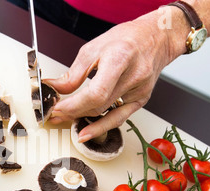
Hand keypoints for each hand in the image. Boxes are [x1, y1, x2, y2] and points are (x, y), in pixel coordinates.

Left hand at [46, 11, 182, 142]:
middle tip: (53, 113)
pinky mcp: (141, 100)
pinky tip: (86, 132)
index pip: (96, 92)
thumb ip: (74, 73)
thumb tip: (56, 88)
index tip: (57, 108)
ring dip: (82, 118)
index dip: (74, 105)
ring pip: (105, 113)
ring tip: (63, 119)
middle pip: (99, 105)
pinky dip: (100, 126)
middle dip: (72, 112)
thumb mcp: (94, 48)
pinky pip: (118, 118)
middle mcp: (134, 77)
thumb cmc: (126, 39)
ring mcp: (139, 91)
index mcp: (120, 58)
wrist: (155, 38)